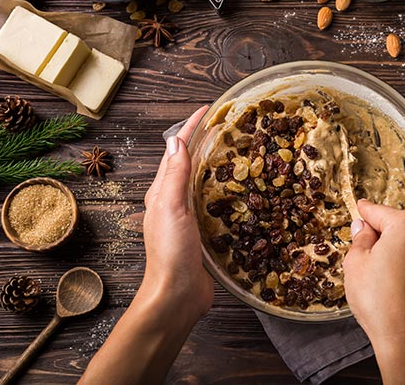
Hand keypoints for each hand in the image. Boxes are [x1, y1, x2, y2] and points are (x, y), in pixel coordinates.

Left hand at [80, 107, 213, 384]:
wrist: (177, 294)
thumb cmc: (171, 252)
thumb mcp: (171, 208)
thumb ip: (174, 175)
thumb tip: (175, 139)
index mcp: (163, 191)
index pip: (177, 150)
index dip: (192, 127)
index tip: (209, 109)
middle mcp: (174, 200)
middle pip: (190, 162)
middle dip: (207, 141)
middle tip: (230, 126)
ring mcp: (189, 216)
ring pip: (204, 181)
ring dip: (218, 164)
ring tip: (239, 151)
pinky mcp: (204, 231)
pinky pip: (216, 202)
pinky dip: (227, 189)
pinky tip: (242, 190)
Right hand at [344, 199, 404, 383]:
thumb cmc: (380, 301)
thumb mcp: (356, 262)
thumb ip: (359, 238)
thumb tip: (362, 228)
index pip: (377, 211)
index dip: (363, 213)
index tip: (357, 208)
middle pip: (393, 225)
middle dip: (376, 235)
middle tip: (358, 252)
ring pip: (403, 243)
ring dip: (388, 251)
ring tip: (371, 274)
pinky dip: (399, 264)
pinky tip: (386, 283)